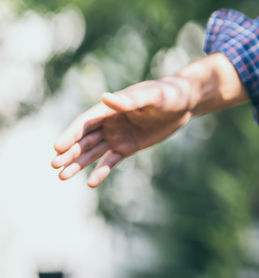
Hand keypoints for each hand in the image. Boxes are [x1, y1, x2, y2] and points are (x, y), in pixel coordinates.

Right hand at [51, 77, 197, 186]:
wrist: (184, 103)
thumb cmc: (168, 94)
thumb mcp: (151, 96)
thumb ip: (129, 100)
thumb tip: (105, 97)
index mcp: (110, 108)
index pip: (85, 123)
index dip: (71, 134)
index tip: (58, 147)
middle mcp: (109, 123)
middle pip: (84, 139)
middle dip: (69, 152)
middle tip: (54, 165)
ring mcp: (117, 136)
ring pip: (93, 152)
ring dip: (78, 163)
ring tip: (62, 176)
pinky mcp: (127, 147)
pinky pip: (111, 161)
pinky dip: (101, 172)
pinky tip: (90, 183)